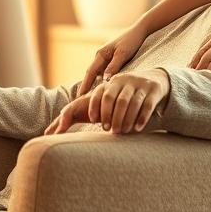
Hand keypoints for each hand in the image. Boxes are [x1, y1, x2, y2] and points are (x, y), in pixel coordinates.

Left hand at [44, 69, 169, 135]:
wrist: (154, 79)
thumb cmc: (123, 93)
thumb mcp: (110, 93)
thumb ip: (91, 104)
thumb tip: (56, 125)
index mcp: (112, 82)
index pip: (101, 93)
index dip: (96, 107)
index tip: (92, 121)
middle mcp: (125, 80)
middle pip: (116, 100)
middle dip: (112, 116)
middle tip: (110, 131)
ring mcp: (140, 84)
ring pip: (131, 103)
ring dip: (125, 119)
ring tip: (122, 132)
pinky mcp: (153, 90)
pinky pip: (146, 105)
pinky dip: (141, 118)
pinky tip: (137, 129)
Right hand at [76, 23, 150, 95]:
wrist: (139, 31)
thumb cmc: (131, 41)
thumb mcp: (123, 54)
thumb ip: (113, 66)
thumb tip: (104, 80)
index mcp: (101, 54)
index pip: (90, 72)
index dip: (85, 85)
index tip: (79, 97)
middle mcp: (100, 57)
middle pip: (91, 74)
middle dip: (85, 87)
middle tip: (80, 102)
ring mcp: (105, 59)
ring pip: (97, 75)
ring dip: (93, 85)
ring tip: (90, 100)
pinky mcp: (111, 60)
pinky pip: (104, 73)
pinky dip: (102, 82)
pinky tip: (103, 90)